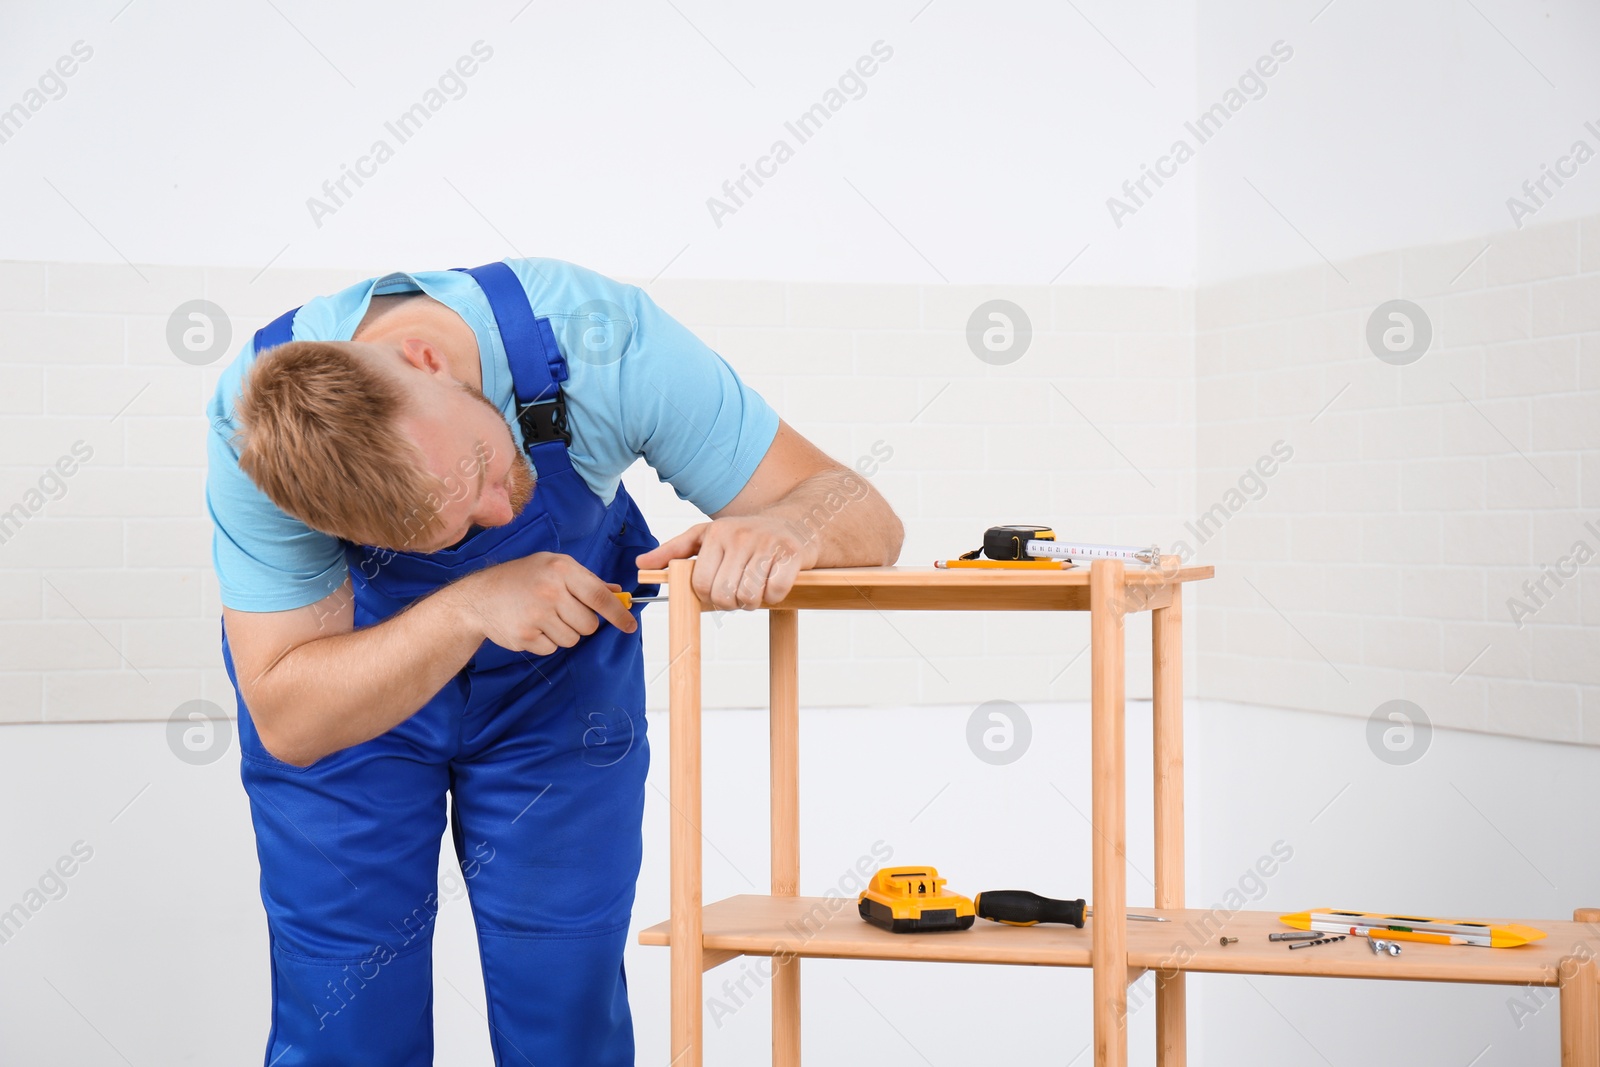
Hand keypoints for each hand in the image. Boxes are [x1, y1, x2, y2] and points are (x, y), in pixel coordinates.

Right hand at [451, 552, 635, 654]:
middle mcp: (550, 591)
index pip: (599, 597)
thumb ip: (588, 581)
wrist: (478, 597)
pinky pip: (552, 649)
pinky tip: (531, 626)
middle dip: (582, 623)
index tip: (630, 626)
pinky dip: (545, 642)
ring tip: (543, 617)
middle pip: (589, 624)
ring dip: (563, 633)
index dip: (618, 614)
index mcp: (561, 569)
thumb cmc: (521, 578)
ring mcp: (536, 615)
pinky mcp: (525, 636)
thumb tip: (618, 595)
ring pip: (573, 639)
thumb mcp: (553, 567)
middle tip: (563, 612)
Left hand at [636, 516, 816, 610]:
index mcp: (715, 534)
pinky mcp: (791, 554)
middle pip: (724, 594)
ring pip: (750, 597)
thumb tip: (640, 564)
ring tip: (757, 586)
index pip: (699, 584)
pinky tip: (775, 581)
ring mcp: (767, 544)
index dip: (708, 595)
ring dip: (754, 600)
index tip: (719, 588)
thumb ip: (673, 551)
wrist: (798, 520)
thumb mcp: (707, 535)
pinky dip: (775, 595)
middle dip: (732, 602)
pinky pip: (776, 592)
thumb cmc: (747, 534)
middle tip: (740, 590)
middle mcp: (740, 536)